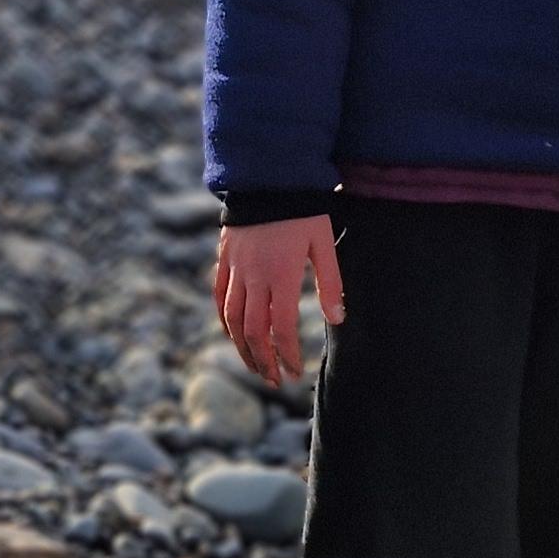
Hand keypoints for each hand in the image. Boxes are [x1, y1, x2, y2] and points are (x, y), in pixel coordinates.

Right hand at [213, 215, 342, 388]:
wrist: (268, 176)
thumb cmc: (303, 210)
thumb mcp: (323, 243)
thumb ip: (330, 282)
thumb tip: (338, 319)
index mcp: (281, 275)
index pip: (282, 328)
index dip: (288, 354)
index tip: (295, 372)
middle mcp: (254, 277)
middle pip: (253, 331)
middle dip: (264, 360)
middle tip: (275, 381)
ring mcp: (235, 268)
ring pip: (232, 319)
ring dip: (242, 347)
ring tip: (255, 367)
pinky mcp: (224, 259)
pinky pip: (220, 297)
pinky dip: (225, 320)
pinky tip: (234, 334)